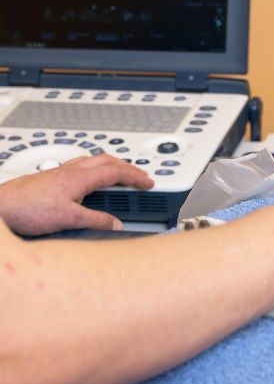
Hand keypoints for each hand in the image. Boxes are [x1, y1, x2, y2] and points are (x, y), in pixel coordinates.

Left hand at [0, 154, 153, 235]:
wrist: (1, 206)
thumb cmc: (27, 209)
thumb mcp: (68, 219)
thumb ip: (96, 220)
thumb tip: (115, 223)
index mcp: (80, 177)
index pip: (116, 172)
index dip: (136, 176)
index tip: (148, 183)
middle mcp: (72, 170)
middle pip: (108, 160)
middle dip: (128, 167)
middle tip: (140, 177)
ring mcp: (62, 171)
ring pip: (94, 161)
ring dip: (112, 166)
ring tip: (121, 176)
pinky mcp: (53, 177)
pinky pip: (82, 166)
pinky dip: (96, 169)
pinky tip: (92, 180)